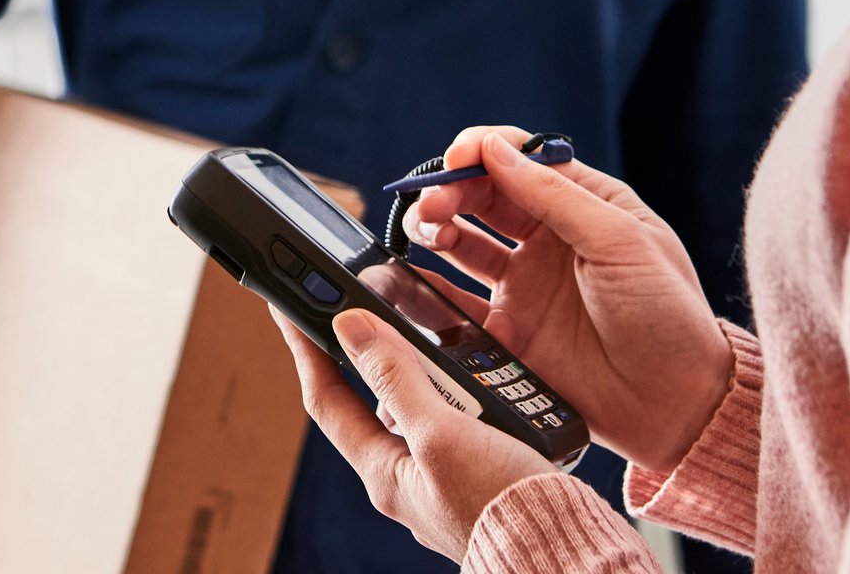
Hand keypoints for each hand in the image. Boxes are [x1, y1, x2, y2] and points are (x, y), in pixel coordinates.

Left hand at [273, 307, 553, 563]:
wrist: (562, 551)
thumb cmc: (500, 505)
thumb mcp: (440, 432)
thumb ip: (396, 377)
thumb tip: (349, 326)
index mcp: (384, 470)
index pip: (326, 397)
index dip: (303, 347)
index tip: (287, 305)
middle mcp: (406, 472)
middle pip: (373, 393)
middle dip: (375, 347)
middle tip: (372, 301)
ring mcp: (441, 471)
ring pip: (420, 398)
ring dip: (427, 361)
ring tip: (441, 327)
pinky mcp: (476, 465)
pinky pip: (457, 410)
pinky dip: (462, 380)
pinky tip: (484, 368)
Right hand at [407, 126, 733, 472]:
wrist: (679, 408)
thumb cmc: (667, 314)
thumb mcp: (620, 240)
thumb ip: (553, 194)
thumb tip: (494, 148)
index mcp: (582, 203)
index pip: (520, 160)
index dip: (482, 152)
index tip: (456, 159)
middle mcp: (548, 238)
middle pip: (483, 197)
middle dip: (450, 191)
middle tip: (430, 206)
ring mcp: (526, 285)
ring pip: (463, 243)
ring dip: (436, 229)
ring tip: (425, 232)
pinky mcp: (509, 334)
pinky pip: (457, 305)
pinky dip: (429, 287)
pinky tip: (413, 278)